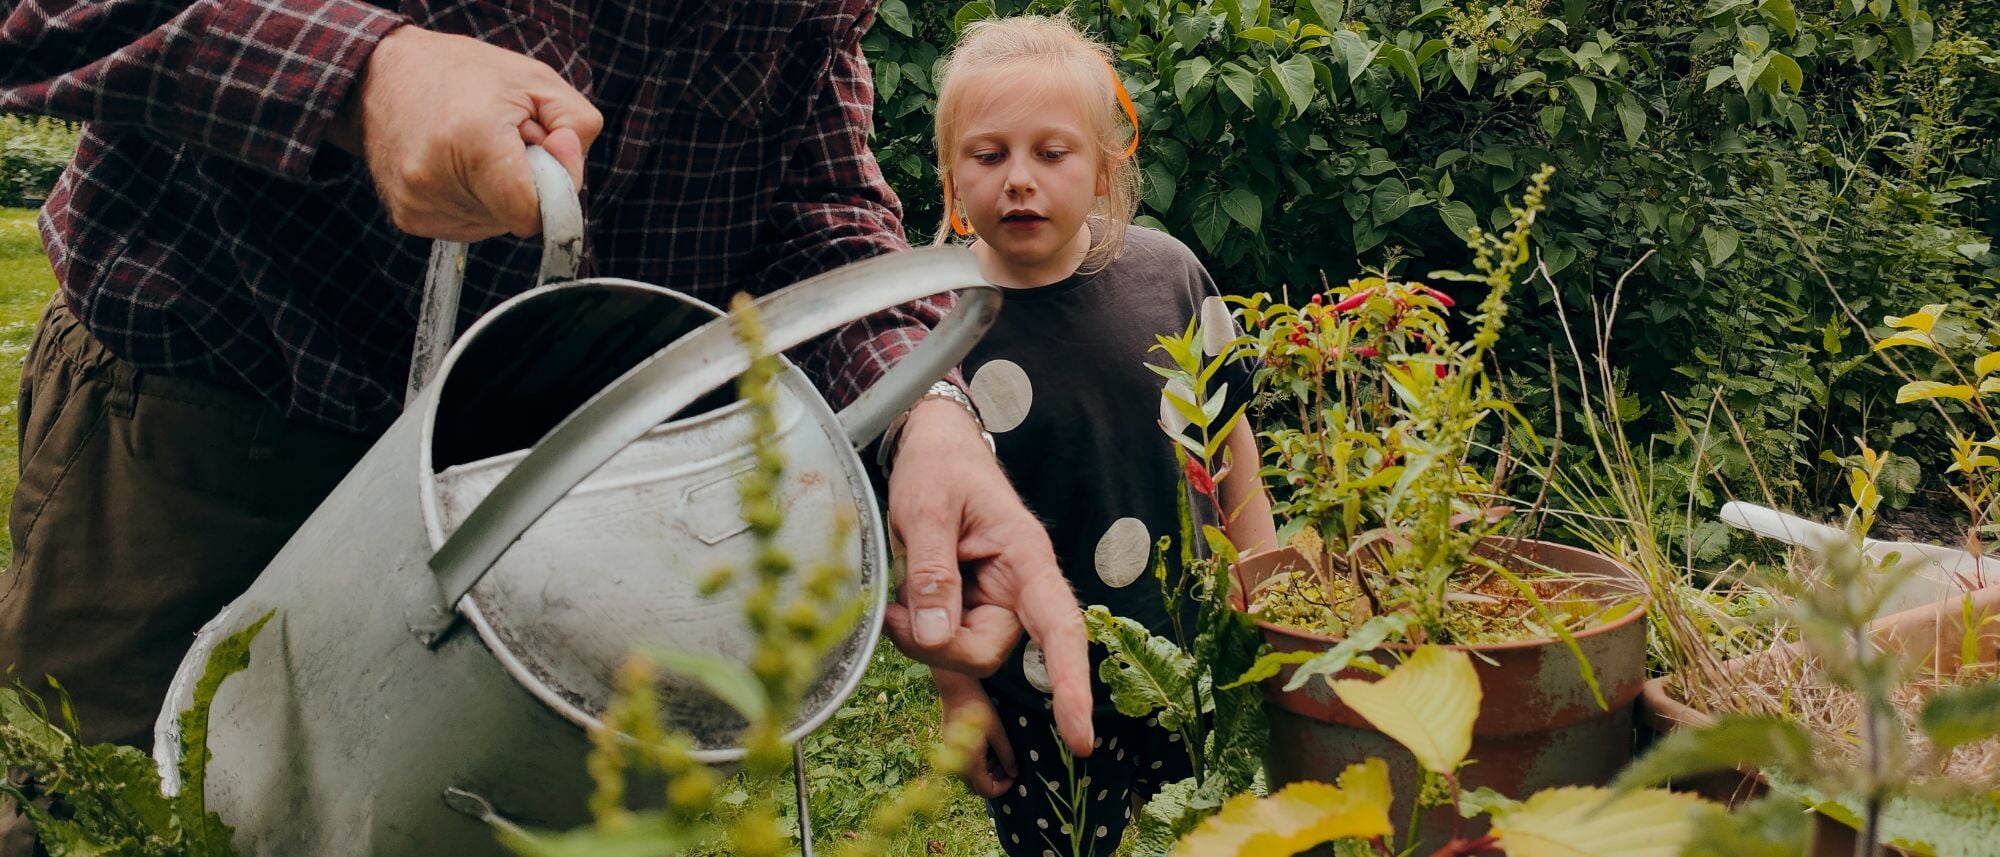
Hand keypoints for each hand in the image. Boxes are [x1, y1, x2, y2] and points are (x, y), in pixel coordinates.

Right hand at [330, 25, 603, 240]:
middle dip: (524, 183)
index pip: (532, 213)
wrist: (382, 75)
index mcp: (473, 142)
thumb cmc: (465, 75)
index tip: (543, 152)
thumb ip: (577, 127)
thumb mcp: (537, 80)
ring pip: (494, 225)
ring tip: (474, 148)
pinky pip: (468, 226)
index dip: (553, 188)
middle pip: (516, 218)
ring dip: (498, 193)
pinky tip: (455, 165)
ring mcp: (417, 204)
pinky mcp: (408, 218)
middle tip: (501, 139)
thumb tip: (570, 170)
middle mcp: (435, 180)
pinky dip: (475, 201)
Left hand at [883, 399, 1094, 755]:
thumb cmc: (938, 466)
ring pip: (963, 654)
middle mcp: (1018, 587)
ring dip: (922, 638)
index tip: (1080, 737)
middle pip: (987, 651)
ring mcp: (994, 602)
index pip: (1060, 629)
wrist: (934, 446)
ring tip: (895, 595)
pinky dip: (924, 639)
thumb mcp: (924, 508)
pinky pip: (951, 645)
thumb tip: (932, 634)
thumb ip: (930, 571)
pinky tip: (908, 620)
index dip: (1071, 684)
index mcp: (1025, 557)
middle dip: (937, 644)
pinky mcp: (970, 609)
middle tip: (892, 610)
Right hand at [934, 671, 1016, 798]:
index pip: (986, 791)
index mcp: (969, 763)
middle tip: (1010, 767)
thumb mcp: (998, 732)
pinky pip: (965, 764)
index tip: (1014, 777)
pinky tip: (989, 749)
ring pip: (971, 776)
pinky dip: (978, 763)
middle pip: (977, 786)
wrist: (956, 688)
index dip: (1003, 788)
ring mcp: (950, 755)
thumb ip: (1006, 755)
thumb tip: (1014, 772)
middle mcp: (956, 763)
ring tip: (1002, 757)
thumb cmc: (979, 708)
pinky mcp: (949, 746)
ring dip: (987, 772)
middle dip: (996, 781)